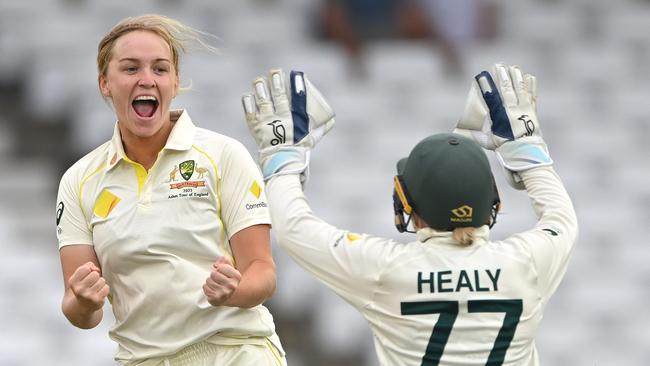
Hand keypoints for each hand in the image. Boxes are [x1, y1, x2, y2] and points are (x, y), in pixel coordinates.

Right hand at [68, 262, 108, 310]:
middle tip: (91, 283)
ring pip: (102, 280)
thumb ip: (85, 267)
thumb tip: (95, 268)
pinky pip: (106, 287)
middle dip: (95, 277)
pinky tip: (99, 293)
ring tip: (95, 288)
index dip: (89, 270)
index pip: (86, 268)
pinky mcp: (97, 300)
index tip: (86, 276)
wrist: (82, 306)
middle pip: (95, 274)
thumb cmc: (82, 288)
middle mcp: (79, 290)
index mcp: (73, 282)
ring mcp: (88, 296)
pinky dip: (104, 289)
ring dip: (100, 283)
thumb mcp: (78, 277)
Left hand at [203, 256, 241, 306]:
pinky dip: (206, 288)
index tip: (222, 273)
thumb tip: (221, 258)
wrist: (227, 297)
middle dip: (213, 275)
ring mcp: (224, 293)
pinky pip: (205, 287)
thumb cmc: (227, 281)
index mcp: (237, 277)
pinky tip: (212, 290)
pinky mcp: (216, 298)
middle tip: (217, 280)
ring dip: (209, 281)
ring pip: (208, 280)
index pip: (220, 267)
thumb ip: (225, 262)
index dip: (219, 269)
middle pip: (213, 273)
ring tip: (215, 285)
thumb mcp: (229, 270)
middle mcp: (232, 286)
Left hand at [242, 69, 334, 180]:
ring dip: (260, 89)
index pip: (296, 98)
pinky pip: (250, 112)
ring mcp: (267, 123)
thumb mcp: (312, 139)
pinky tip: (248, 96)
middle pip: (278, 95)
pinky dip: (248, 103)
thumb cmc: (299, 151)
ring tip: (259, 81)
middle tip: (274, 71)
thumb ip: (321, 129)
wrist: (282, 164)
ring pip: (263, 101)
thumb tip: (331, 119)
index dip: (295, 85)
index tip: (294, 75)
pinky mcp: (256, 128)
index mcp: (295, 119)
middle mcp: (281, 118)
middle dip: (276, 81)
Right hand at [454, 63, 551, 187]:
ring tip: (513, 67)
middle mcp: (513, 112)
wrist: (525, 154)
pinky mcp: (533, 112)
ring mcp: (524, 111)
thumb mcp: (487, 142)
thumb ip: (476, 135)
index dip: (486, 85)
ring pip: (521, 89)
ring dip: (516, 77)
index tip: (481, 74)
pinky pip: (532, 95)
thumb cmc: (504, 148)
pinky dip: (530, 85)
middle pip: (507, 89)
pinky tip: (529, 77)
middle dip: (502, 76)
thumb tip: (458, 133)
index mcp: (500, 118)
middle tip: (498, 65)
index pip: (491, 98)